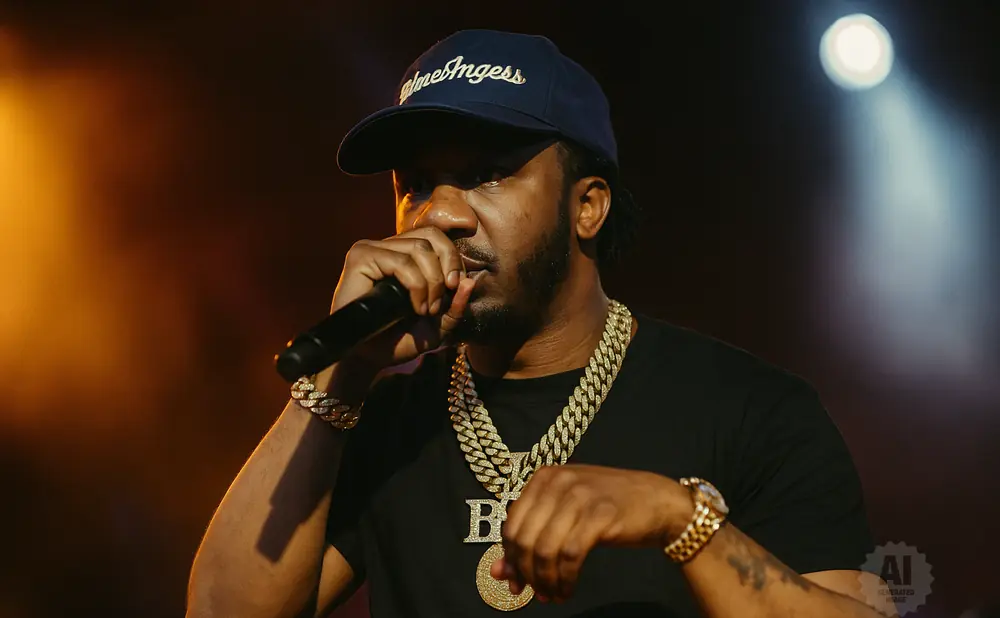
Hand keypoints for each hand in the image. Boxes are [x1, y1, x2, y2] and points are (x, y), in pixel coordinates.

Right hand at [329, 227, 475, 369]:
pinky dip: (416, 285)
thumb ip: (455, 307)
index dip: (453, 259)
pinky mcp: (360, 258)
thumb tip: (470, 282)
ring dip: (432, 282)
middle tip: (444, 298)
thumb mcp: (437, 326)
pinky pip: (401, 263)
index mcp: (405, 256)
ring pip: (419, 248)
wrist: (367, 359)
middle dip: (448, 265)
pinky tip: (416, 307)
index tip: (456, 287)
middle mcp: (388, 248)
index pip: (436, 237)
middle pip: (431, 236)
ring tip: (426, 310)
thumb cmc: (398, 341)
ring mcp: (372, 250)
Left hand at [490, 464, 690, 602]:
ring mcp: (579, 496)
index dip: (510, 559)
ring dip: (545, 580)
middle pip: (524, 538)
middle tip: (535, 593)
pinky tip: (567, 589)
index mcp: (543, 478)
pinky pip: (570, 556)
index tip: (517, 583)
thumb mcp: (565, 515)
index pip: (511, 525)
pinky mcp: (600, 515)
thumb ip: (532, 537)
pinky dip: (565, 579)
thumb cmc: (608, 507)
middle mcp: (557, 482)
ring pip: (544, 549)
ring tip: (552, 594)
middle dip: (525, 573)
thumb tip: (498, 573)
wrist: (657, 501)